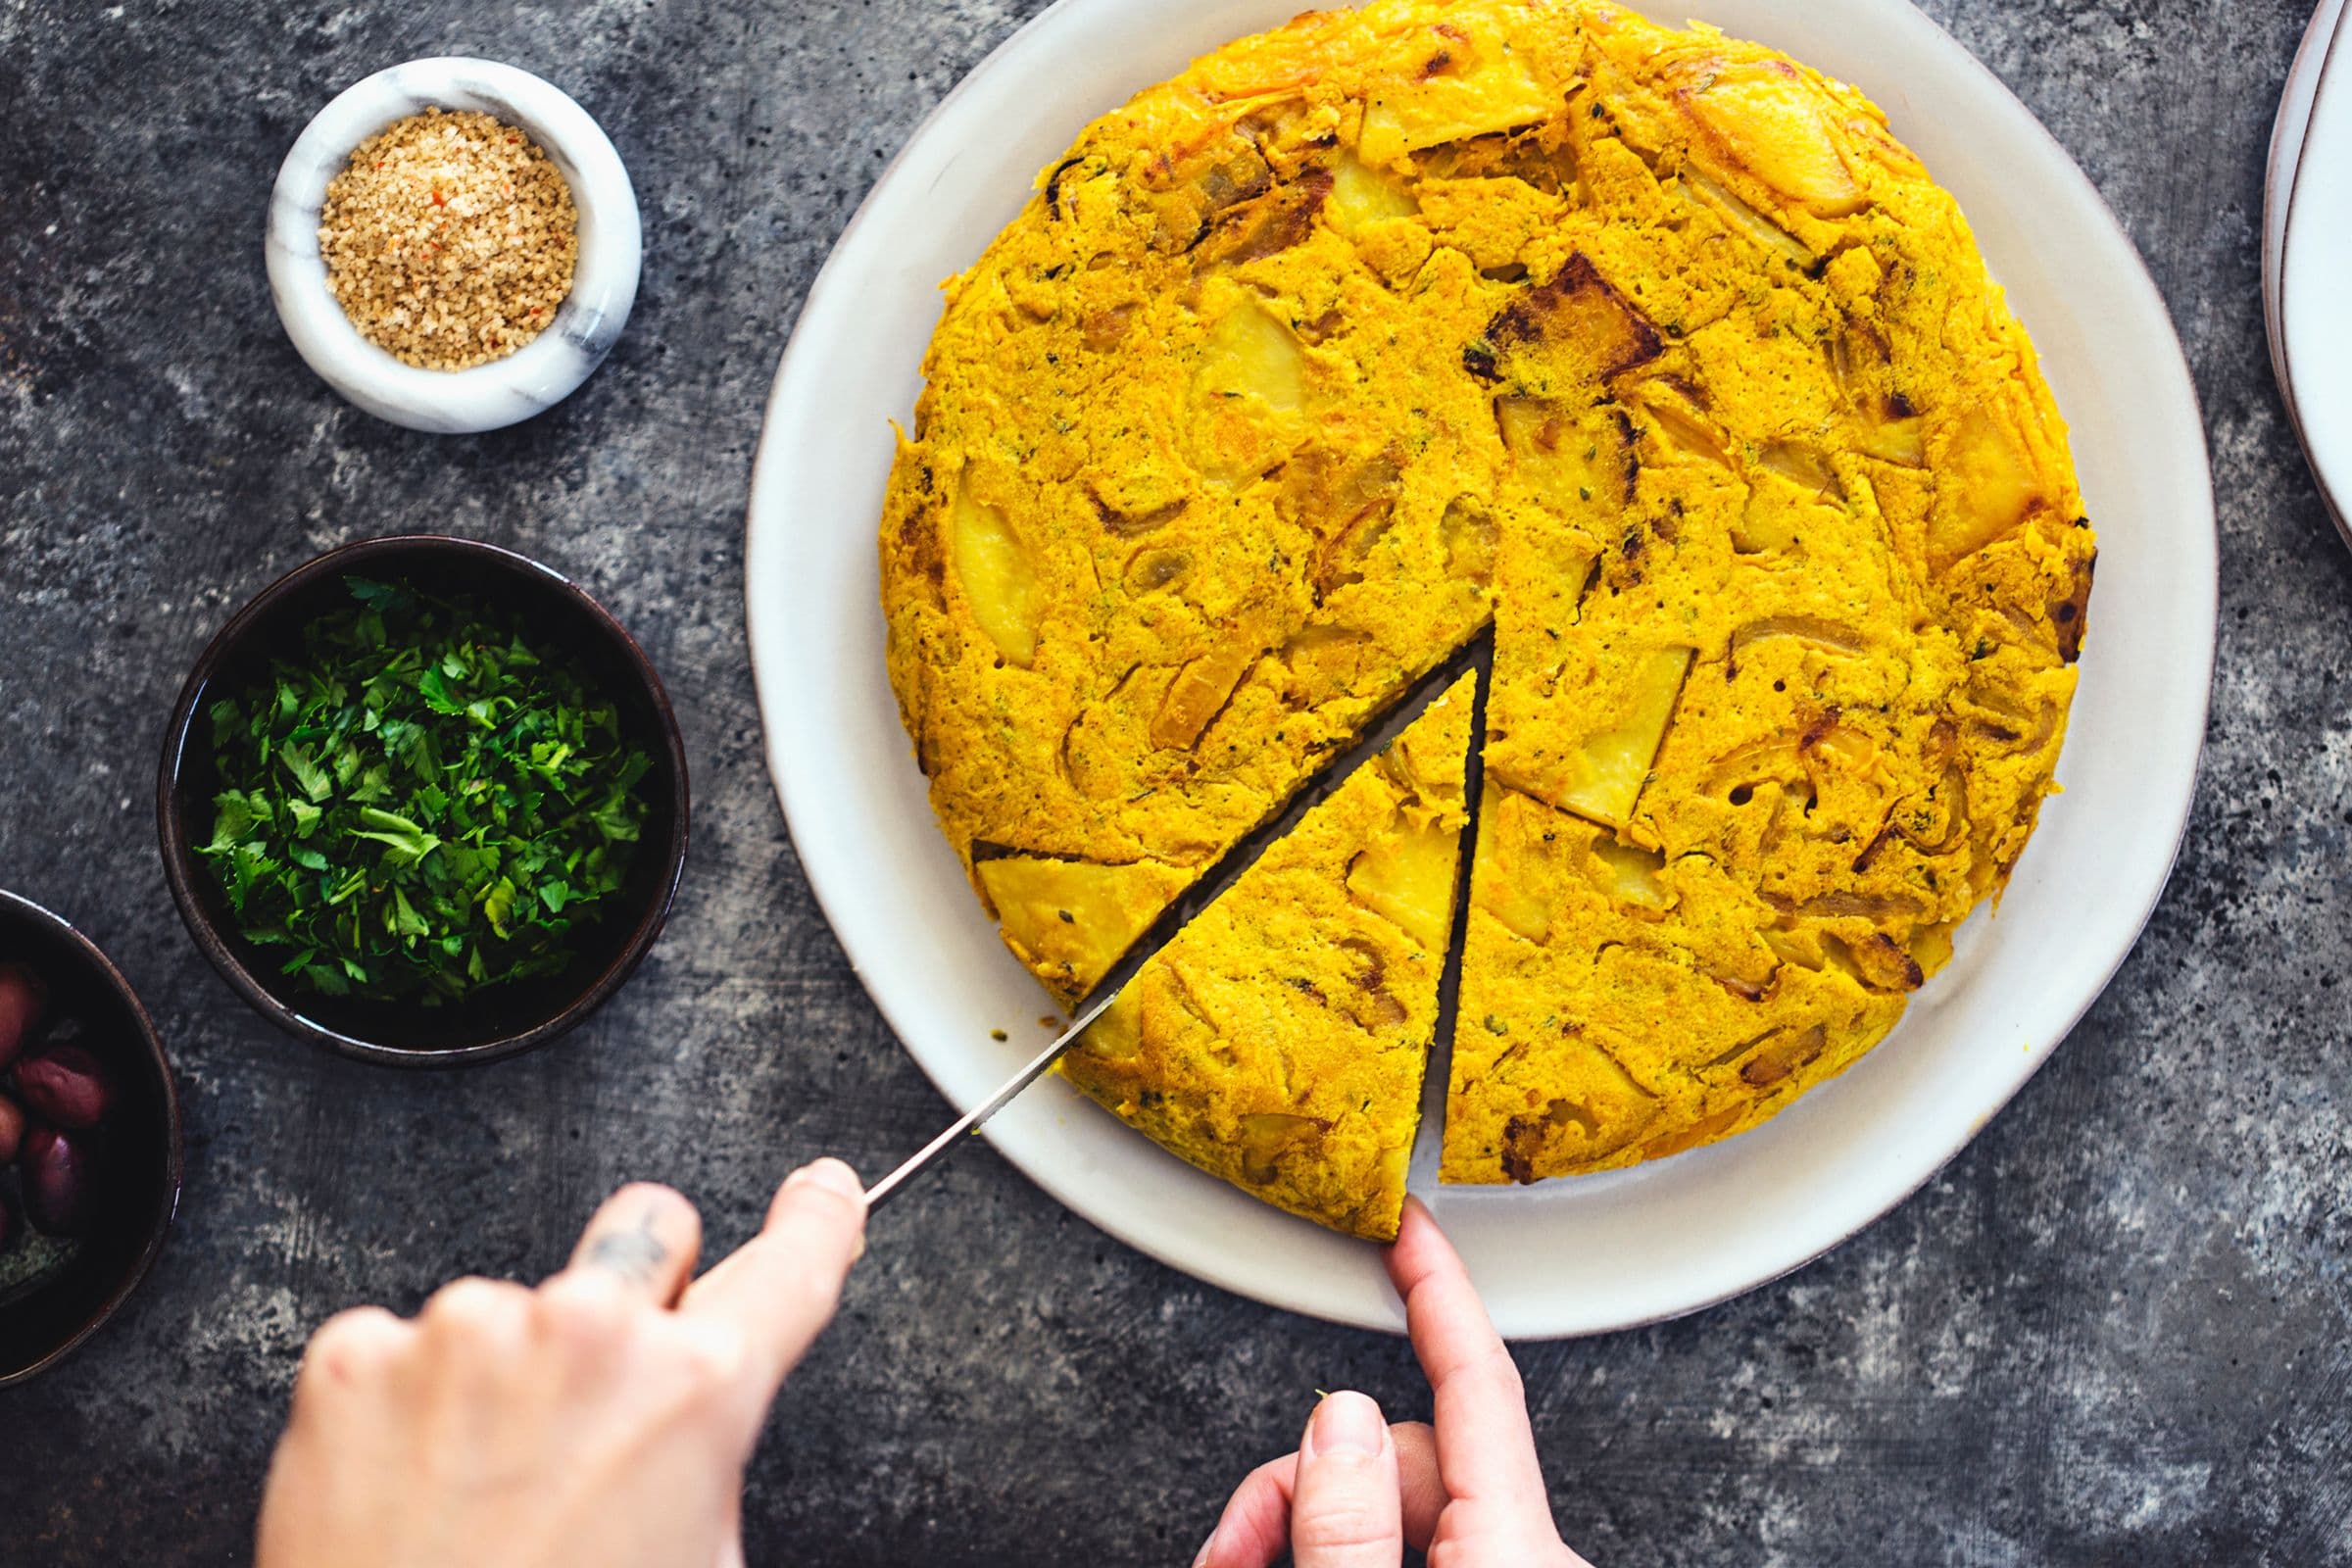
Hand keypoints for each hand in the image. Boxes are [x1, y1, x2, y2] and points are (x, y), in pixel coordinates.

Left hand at [255, 1159, 867, 1567]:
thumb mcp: (696, 1560)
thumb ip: (705, 1452)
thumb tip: (698, 1407)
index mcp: (693, 1390)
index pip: (791, 1263)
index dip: (818, 1219)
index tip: (822, 1192)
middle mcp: (588, 1333)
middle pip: (651, 1228)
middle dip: (640, 1288)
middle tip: (596, 1399)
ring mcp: (466, 1334)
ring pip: (515, 1301)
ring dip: (508, 1367)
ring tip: (480, 1488)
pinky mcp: (358, 1357)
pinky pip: (402, 1346)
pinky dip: (405, 1404)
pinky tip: (413, 1485)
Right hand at [1197, 1198, 1589, 1567]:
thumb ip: (1349, 1528)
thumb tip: (1339, 1422)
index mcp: (1512, 1556)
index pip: (1478, 1382)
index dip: (1439, 1287)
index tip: (1411, 1225)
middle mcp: (1521, 1559)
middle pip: (1403, 1454)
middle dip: (1302, 1481)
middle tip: (1234, 1545)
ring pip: (1392, 1503)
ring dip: (1306, 1521)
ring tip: (1239, 1561)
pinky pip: (1406, 1545)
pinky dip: (1340, 1548)